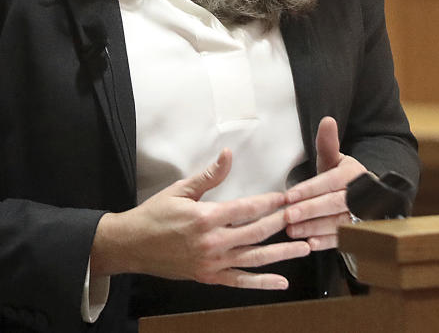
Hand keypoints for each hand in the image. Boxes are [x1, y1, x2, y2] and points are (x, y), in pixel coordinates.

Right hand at [91, 149, 310, 289]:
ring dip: (282, 254)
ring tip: (305, 247)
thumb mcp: (181, 190)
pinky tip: (282, 281)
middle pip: (256, 232)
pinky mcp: (209, 277)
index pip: (247, 209)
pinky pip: (241, 282)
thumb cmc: (155, 214)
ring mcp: (212, 262)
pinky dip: (262, 283)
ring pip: (255, 259)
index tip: (287, 196)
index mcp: (206, 218)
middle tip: (302, 216)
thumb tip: (228, 154)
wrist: (132, 245)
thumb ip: (209, 176)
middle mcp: (213, 242)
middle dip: (282, 223)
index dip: (269, 202)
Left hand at [282, 117, 365, 250]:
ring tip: (292, 231)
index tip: (288, 196)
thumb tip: (327, 119)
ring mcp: (362, 216)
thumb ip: (327, 143)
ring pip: (338, 223)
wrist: (362, 198)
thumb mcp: (332, 160)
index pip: (331, 181)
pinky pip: (343, 239)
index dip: (310, 189)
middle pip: (335, 203)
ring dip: (315, 228)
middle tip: (288, 216)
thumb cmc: (338, 177)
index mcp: (354, 173)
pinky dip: (326, 242)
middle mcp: (361, 195)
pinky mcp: (358, 233)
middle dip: (310, 210)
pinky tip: (309, 244)